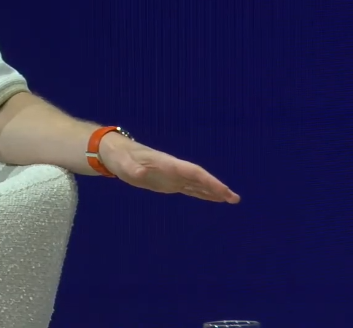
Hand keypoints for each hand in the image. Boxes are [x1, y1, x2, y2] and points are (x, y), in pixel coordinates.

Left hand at [99, 134, 240, 203]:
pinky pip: (189, 188)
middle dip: (217, 188)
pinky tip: (213, 198)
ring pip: (197, 184)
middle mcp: (174, 170)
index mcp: (168, 164)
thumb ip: (133, 168)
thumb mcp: (124, 164)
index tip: (223, 190)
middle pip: (200, 179)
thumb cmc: (121, 157)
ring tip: (231, 199)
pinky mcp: (169, 183)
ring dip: (213, 191)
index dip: (209, 181)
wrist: (117, 154)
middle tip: (235, 199)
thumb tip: (139, 173)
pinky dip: (202, 193)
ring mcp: (173, 176)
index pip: (193, 172)